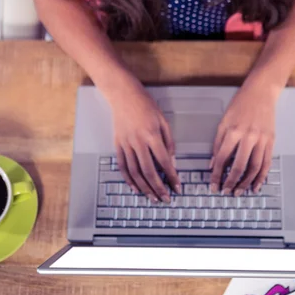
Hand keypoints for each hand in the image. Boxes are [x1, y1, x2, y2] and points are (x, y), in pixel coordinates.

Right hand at [104, 72, 180, 201]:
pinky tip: (135, 188)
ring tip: (152, 197)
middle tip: (165, 199)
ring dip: (144, 187)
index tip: (177, 187)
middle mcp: (138, 142)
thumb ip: (168, 141)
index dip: (172, 177)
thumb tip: (171, 161)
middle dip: (158, 188)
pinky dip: (128, 179)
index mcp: (152, 135)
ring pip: (135, 172)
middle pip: (148, 171)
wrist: (123, 95)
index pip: (164, 162)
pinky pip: (123, 166)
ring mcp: (126, 144)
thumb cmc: (145, 105)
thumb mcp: (163, 120)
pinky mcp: (117, 144)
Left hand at [210, 78, 280, 195]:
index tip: (214, 184)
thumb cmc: (240, 105)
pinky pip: (267, 163)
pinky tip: (256, 185)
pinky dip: (261, 177)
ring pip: (254, 168)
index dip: (216, 174)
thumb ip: (217, 144)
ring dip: (246, 183)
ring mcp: (262, 140)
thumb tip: (211, 164)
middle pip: (239, 166)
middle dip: (231, 182)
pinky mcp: (271, 141)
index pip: (222, 158)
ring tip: (239, 192)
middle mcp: (248, 137)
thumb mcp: (223, 121)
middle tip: (226, 191)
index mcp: (233, 131)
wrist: (261, 93)